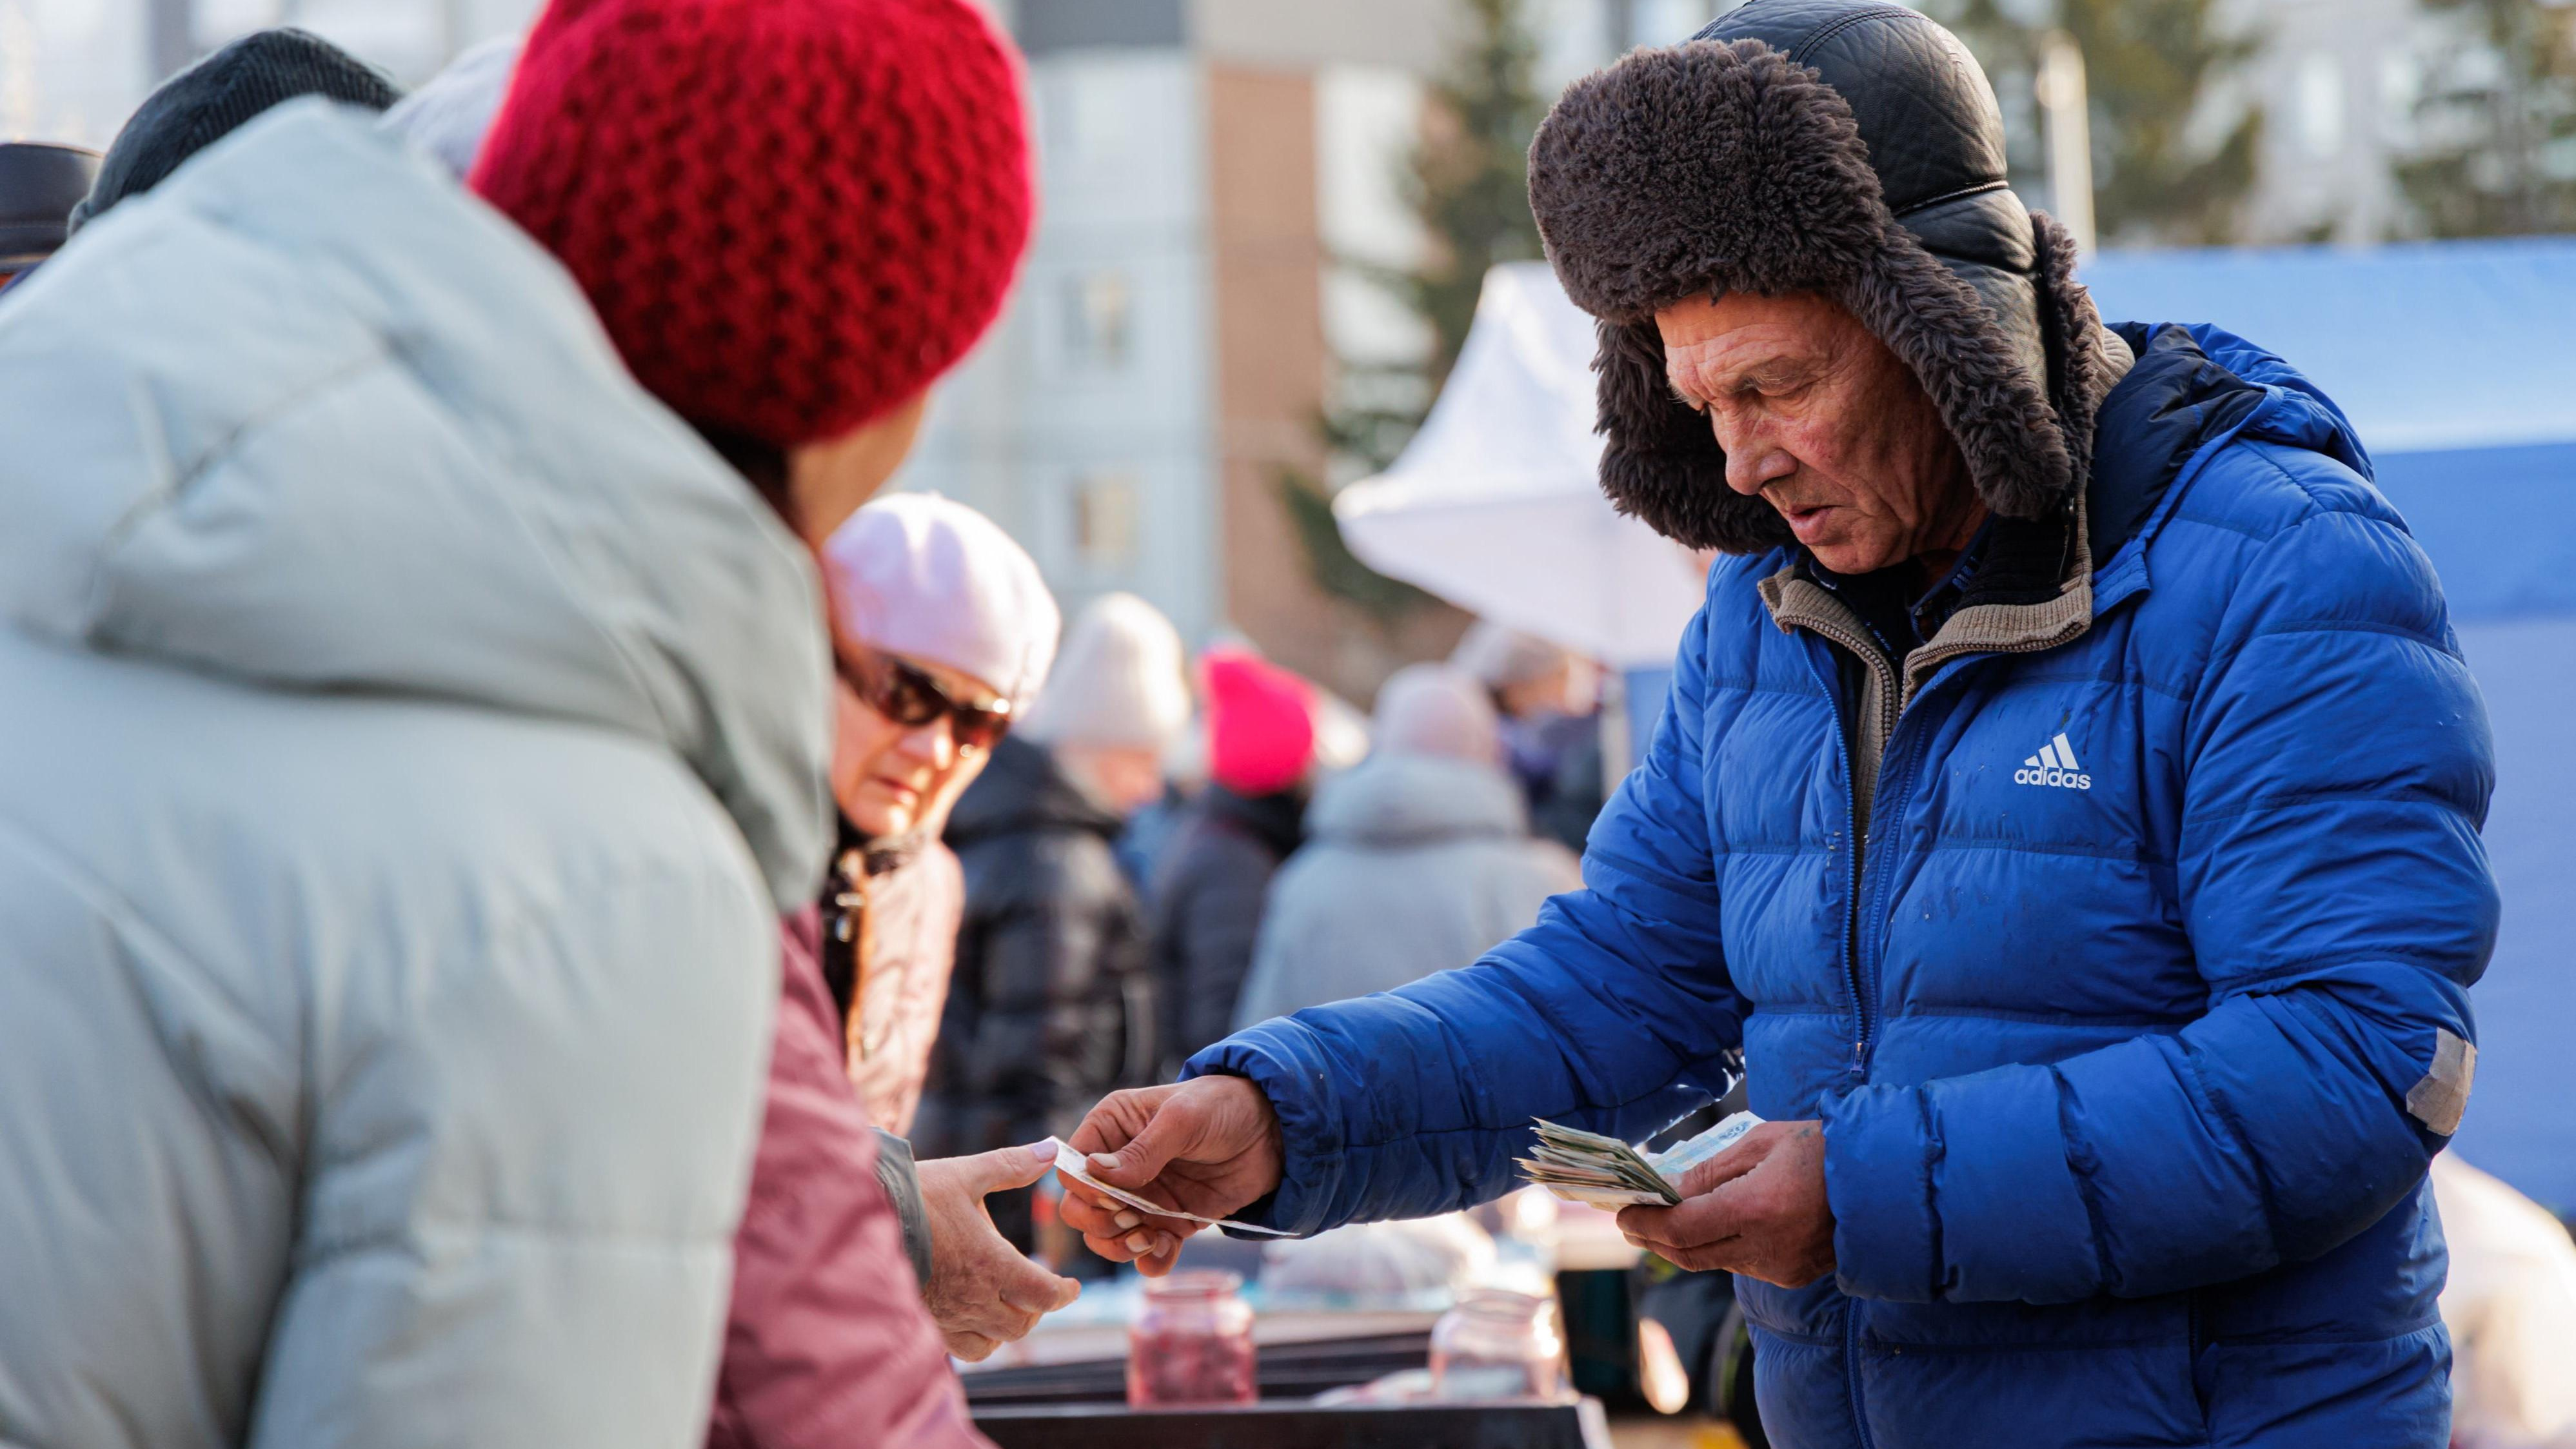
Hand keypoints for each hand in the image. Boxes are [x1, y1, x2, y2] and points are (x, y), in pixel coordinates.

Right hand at [917, 1142, 1082, 1360]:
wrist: (859, 1224)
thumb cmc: (916, 1196)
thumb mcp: (966, 1174)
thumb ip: (1011, 1165)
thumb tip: (1050, 1149)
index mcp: (992, 1263)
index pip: (1044, 1294)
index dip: (1064, 1293)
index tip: (1072, 1287)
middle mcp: (975, 1298)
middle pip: (1022, 1324)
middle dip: (1037, 1309)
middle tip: (1039, 1290)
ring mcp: (949, 1316)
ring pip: (994, 1341)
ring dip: (1008, 1327)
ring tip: (1007, 1305)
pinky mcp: (926, 1322)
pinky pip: (961, 1348)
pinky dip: (978, 1338)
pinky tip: (974, 1316)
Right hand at [1058, 1078, 1283, 1276]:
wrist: (1274, 1132)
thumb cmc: (1224, 1106)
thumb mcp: (1183, 1118)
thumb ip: (1142, 1150)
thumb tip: (1095, 1172)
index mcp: (1111, 1127)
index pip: (1072, 1167)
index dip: (1084, 1190)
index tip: (1113, 1197)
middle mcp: (1118, 1166)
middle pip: (1080, 1209)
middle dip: (1100, 1224)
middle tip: (1133, 1220)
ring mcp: (1143, 1197)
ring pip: (1106, 1237)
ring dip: (1120, 1247)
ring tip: (1150, 1239)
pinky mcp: (1168, 1222)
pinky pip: (1145, 1254)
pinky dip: (1150, 1261)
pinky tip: (1166, 1249)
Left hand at [1615, 1120, 1836, 1286]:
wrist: (1886, 1179)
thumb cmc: (1822, 1148)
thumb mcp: (1762, 1143)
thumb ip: (1711, 1171)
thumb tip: (1667, 1187)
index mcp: (1756, 1209)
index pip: (1682, 1228)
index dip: (1646, 1223)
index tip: (1622, 1212)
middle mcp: (1766, 1247)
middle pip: (1690, 1253)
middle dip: (1653, 1238)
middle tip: (1629, 1222)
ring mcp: (1781, 1267)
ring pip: (1714, 1261)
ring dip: (1683, 1244)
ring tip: (1659, 1222)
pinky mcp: (1793, 1275)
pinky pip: (1741, 1264)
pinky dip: (1717, 1248)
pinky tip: (1706, 1228)